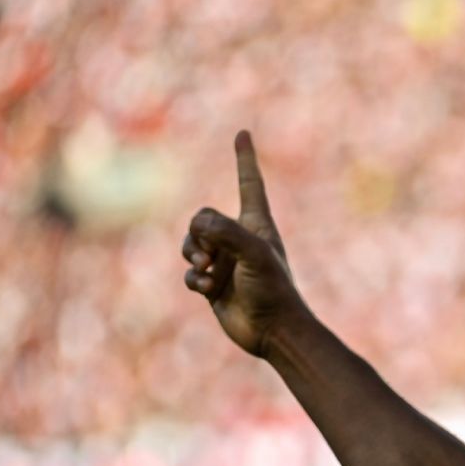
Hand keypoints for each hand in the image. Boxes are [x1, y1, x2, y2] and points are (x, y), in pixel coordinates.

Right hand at [181, 131, 301, 357]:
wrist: (274, 331)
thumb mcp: (254, 255)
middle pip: (203, 218)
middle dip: (199, 234)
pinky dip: (194, 278)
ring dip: (193, 256)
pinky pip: (190, 272)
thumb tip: (198, 223)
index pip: (250, 184)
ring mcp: (226, 262)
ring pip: (191, 244)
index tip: (243, 133)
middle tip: (213, 255)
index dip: (245, 159)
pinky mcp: (214, 284)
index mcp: (258, 225)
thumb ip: (226, 232)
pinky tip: (208, 289)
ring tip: (208, 271)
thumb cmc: (273, 290)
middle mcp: (241, 239)